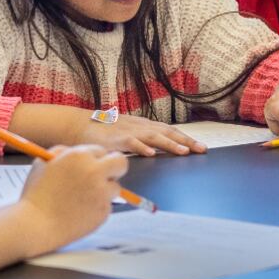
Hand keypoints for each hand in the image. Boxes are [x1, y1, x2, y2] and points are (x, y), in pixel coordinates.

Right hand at [18, 145, 127, 253]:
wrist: (36, 224)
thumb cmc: (37, 193)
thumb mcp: (44, 162)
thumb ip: (64, 152)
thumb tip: (80, 154)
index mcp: (80, 156)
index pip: (102, 151)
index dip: (96, 159)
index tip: (92, 165)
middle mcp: (95, 171)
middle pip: (121, 163)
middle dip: (115, 167)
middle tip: (107, 175)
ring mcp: (102, 193)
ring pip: (115, 187)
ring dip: (104, 191)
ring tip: (83, 199)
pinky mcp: (104, 212)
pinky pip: (107, 206)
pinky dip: (97, 208)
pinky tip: (80, 211)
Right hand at [77, 114, 206, 156]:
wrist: (77, 125)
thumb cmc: (103, 133)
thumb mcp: (126, 135)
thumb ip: (141, 142)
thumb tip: (157, 153)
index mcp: (143, 126)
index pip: (169, 131)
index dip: (186, 138)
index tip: (201, 147)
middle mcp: (138, 126)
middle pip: (166, 132)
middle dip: (185, 141)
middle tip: (201, 149)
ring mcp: (127, 131)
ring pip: (152, 136)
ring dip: (169, 144)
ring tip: (183, 151)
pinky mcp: (114, 139)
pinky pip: (130, 143)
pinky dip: (141, 147)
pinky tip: (150, 153)